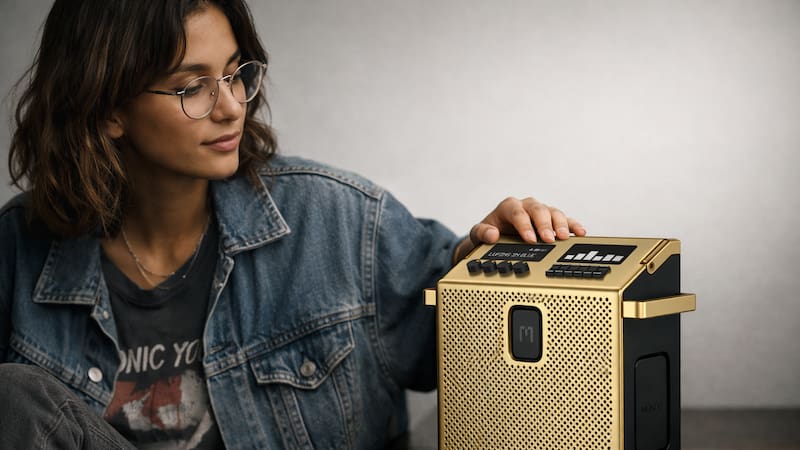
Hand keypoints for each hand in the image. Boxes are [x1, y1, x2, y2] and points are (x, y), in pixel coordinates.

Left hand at [454, 197, 585, 262]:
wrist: (496, 237)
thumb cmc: (489, 233)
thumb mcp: (478, 234)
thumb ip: (481, 233)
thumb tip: (492, 234)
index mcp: (509, 206)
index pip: (517, 212)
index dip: (524, 224)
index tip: (530, 239)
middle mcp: (526, 206)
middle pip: (538, 210)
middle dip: (544, 224)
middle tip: (549, 239)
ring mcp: (541, 213)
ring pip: (553, 212)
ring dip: (560, 224)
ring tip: (563, 237)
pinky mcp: (551, 221)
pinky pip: (565, 220)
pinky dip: (573, 226)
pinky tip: (580, 232)